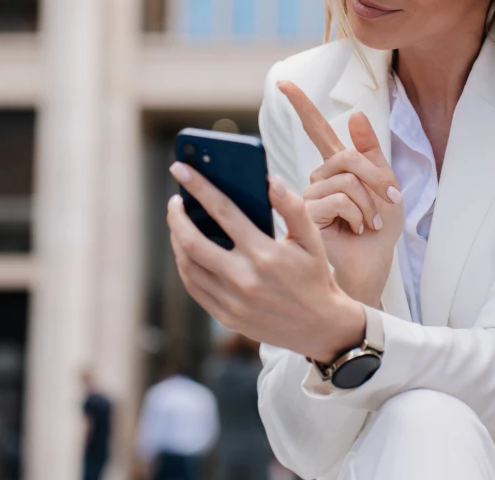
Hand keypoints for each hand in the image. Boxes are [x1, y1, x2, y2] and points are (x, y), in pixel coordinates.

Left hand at [167, 161, 364, 363]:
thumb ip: (292, 207)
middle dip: (177, 216)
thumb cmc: (315, 275)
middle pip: (193, 242)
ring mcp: (232, 300)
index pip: (223, 212)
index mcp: (265, 254)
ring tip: (179, 223)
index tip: (181, 169)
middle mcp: (244, 278)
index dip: (199, 187)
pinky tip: (186, 250)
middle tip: (175, 201)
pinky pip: (194, 287)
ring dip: (177, 240)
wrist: (320, 326)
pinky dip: (185, 265)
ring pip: (188, 265)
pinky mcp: (226, 316)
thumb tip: (270, 181)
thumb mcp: (312, 239)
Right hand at [278, 80, 402, 306]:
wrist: (372, 268)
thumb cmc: (377, 233)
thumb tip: (354, 114)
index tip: (283, 82)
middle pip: (346, 157)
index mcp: (334, 169)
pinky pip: (339, 198)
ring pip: (345, 180)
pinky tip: (357, 231)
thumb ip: (372, 152)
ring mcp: (307, 197)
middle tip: (389, 202)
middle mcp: (316, 180)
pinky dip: (359, 214)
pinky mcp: (305, 216)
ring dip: (369, 203)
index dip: (300, 105)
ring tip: (368, 224)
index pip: (315, 131)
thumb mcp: (385, 187)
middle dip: (376, 179)